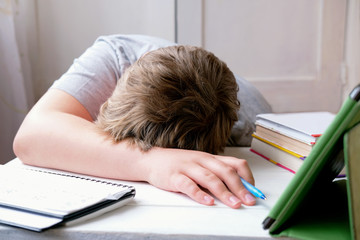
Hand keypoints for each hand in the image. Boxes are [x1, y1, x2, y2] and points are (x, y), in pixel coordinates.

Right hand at [141, 147, 255, 208]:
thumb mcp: (200, 164)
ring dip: (224, 192)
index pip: (234, 163)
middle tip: (248, 201)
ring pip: (209, 178)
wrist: (152, 159)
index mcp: (210, 158)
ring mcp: (188, 167)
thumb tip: (238, 189)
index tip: (254, 191)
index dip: (247, 177)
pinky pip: (188, 185)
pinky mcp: (175, 176)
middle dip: (239, 187)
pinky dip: (199, 194)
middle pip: (225, 171)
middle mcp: (201, 160)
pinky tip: (207, 202)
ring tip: (234, 203)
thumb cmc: (179, 163)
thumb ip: (216, 174)